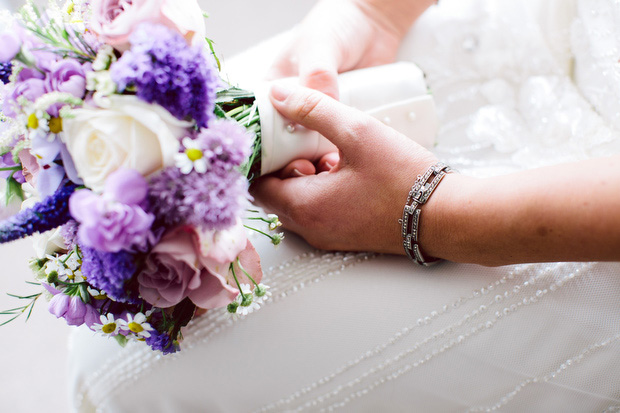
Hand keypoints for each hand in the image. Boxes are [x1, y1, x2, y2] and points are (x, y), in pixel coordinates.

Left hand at [251, 82, 440, 253]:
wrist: (447, 217)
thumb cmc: (405, 178)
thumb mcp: (357, 132)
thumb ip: (314, 110)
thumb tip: (278, 95)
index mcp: (305, 207)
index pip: (257, 186)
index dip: (262, 159)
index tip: (277, 136)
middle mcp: (311, 229)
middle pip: (274, 196)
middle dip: (284, 166)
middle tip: (306, 142)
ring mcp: (329, 237)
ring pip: (297, 204)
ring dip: (304, 178)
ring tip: (331, 153)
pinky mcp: (346, 237)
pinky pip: (318, 212)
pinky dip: (321, 191)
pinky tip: (346, 169)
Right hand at [267, 0, 434, 177]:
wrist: (374, 23)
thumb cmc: (336, 26)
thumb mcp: (320, 47)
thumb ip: (316, 76)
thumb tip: (315, 108)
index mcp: (273, 90)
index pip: (260, 124)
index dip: (265, 147)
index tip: (277, 161)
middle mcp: (292, 108)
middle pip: (284, 145)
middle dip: (293, 161)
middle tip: (306, 169)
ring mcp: (317, 119)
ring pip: (310, 149)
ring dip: (316, 162)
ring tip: (327, 169)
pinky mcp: (340, 124)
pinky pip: (336, 146)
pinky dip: (338, 157)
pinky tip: (343, 164)